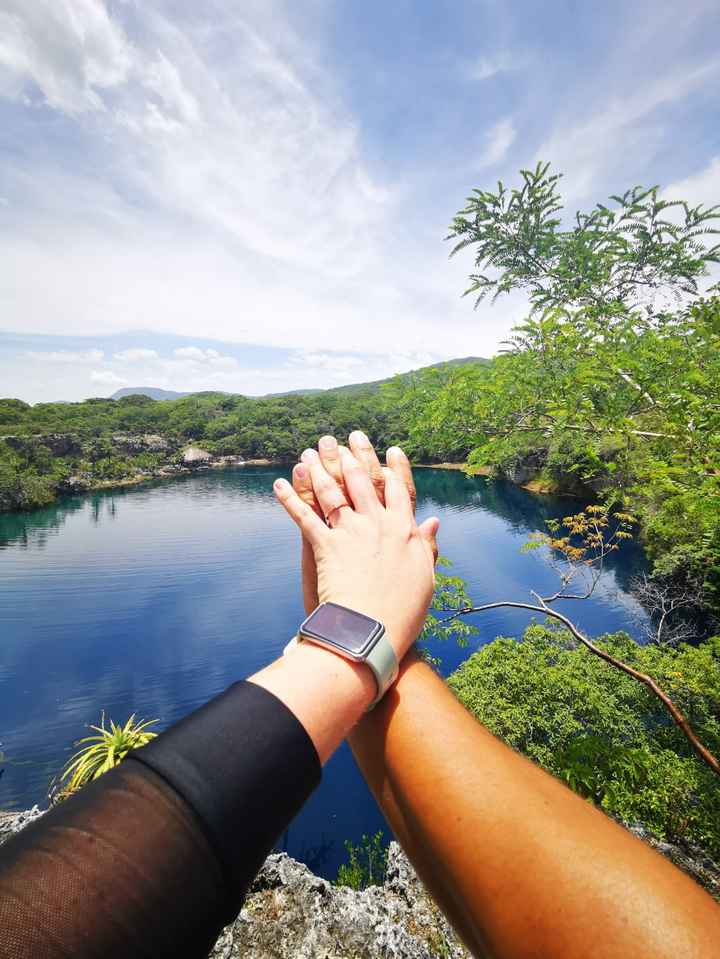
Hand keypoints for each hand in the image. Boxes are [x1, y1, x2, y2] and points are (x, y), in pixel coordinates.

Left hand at [291, 432, 438, 613]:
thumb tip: (433, 521)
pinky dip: (290, 499)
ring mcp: (350, 532)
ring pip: (332, 492)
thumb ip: (427, 546)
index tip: (390, 450)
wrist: (373, 631)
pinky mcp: (325, 546)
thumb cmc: (403, 611)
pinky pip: (304, 517)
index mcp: (404, 530)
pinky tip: (280, 484)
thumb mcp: (425, 576)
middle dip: (351, 457)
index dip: (394, 468)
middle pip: (362, 481)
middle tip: (342, 439)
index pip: (399, 490)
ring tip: (310, 453)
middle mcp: (377, 524)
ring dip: (318, 470)